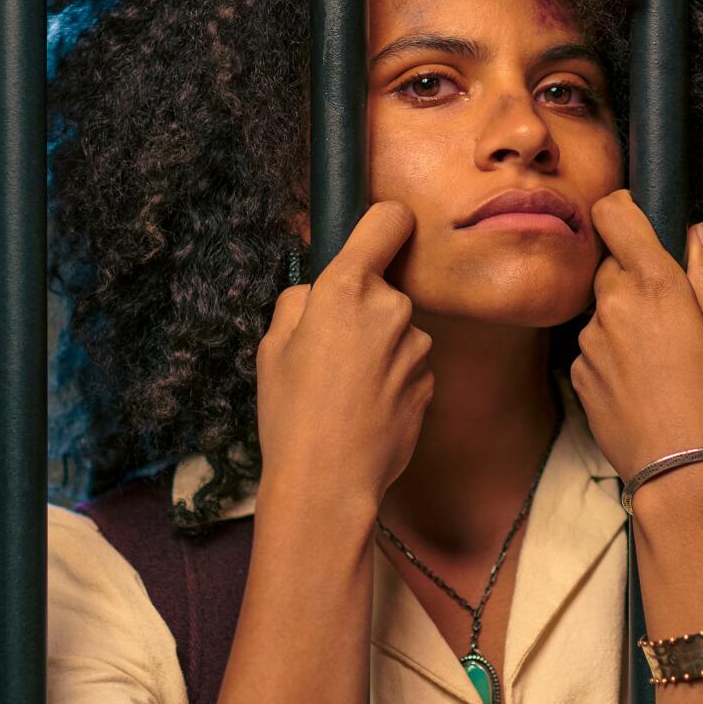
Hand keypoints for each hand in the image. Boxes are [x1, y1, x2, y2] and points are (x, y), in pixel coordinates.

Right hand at [254, 201, 433, 508]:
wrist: (329, 483)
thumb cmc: (291, 414)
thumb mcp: (272, 345)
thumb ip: (301, 300)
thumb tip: (318, 288)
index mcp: (346, 288)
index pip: (389, 220)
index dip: (384, 223)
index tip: (376, 238)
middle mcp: (391, 309)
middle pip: (385, 287)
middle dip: (364, 308)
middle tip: (329, 351)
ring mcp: (417, 347)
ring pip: (397, 330)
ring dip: (379, 348)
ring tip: (344, 390)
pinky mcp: (430, 382)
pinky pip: (408, 365)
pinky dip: (391, 379)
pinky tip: (364, 410)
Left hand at [568, 189, 702, 486]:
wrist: (678, 471)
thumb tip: (695, 234)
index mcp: (654, 284)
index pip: (613, 213)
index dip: (622, 210)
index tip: (637, 221)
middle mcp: (613, 303)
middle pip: (609, 265)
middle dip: (631, 276)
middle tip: (664, 311)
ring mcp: (589, 339)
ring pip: (600, 308)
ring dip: (621, 318)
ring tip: (655, 358)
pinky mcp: (577, 371)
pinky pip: (591, 345)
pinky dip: (610, 352)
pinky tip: (638, 381)